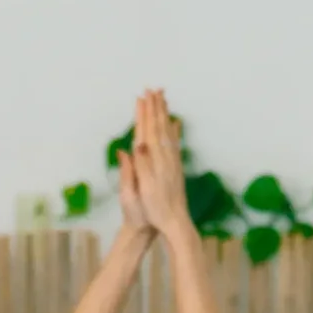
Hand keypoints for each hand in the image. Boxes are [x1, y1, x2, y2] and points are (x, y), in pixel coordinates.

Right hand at [116, 87, 187, 238]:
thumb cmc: (153, 209)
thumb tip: (136, 145)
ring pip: (168, 132)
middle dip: (156, 108)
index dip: (145, 113)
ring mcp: (172, 162)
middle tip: (154, 89)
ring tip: (163, 99)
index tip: (144, 96)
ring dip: (164, 114)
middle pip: (160, 127)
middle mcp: (165, 158)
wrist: (174, 223)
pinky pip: (174, 143)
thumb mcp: (141, 190)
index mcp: (154, 161)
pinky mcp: (176, 168)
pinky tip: (175, 123)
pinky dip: (174, 131)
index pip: (148, 131)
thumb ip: (139, 167)